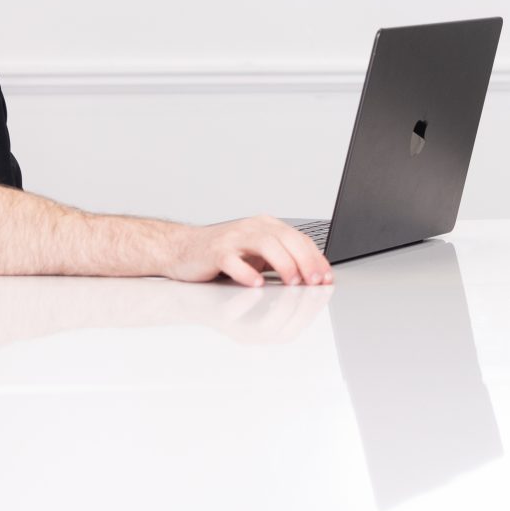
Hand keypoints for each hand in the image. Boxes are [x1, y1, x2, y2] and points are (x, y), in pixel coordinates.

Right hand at [167, 216, 332, 286]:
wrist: (183, 249)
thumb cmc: (223, 254)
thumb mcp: (257, 254)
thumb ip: (280, 259)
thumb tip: (311, 277)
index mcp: (266, 226)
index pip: (298, 238)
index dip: (316, 258)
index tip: (326, 277)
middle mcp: (252, 227)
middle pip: (286, 239)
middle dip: (305, 261)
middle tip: (315, 281)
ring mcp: (233, 238)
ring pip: (265, 244)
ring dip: (283, 264)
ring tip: (293, 282)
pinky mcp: (216, 252)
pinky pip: (233, 260)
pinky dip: (247, 272)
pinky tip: (257, 284)